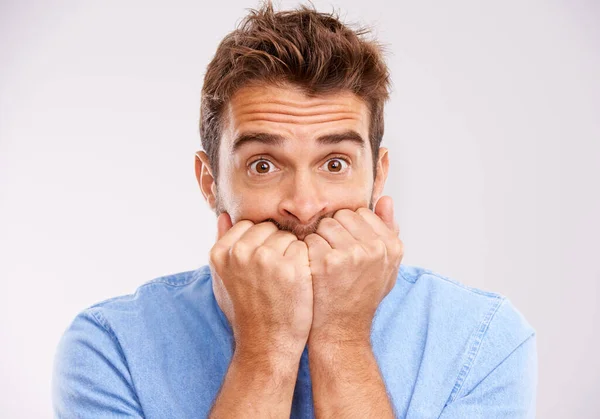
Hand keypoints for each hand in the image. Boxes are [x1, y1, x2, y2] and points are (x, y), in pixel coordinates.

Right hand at [209, 213, 312, 363]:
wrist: (267, 345)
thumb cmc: (246, 312)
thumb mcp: (223, 279)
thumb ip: (222, 244)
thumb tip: (223, 214)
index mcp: (221, 252)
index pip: (249, 226)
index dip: (260, 244)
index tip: (261, 267)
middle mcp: (240, 253)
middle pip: (270, 229)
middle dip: (277, 246)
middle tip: (275, 276)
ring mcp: (266, 259)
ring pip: (289, 237)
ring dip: (293, 254)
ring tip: (286, 281)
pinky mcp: (292, 268)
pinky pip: (305, 248)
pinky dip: (306, 263)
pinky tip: (299, 284)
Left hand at [304, 196, 403, 346]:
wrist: (341, 330)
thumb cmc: (361, 296)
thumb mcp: (385, 266)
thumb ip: (389, 230)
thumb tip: (386, 199)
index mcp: (391, 246)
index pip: (362, 213)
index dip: (349, 229)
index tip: (347, 250)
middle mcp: (375, 248)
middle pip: (342, 215)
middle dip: (334, 232)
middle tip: (333, 257)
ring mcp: (352, 254)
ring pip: (325, 225)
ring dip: (319, 240)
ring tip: (323, 263)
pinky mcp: (328, 261)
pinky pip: (311, 239)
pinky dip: (307, 252)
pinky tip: (313, 270)